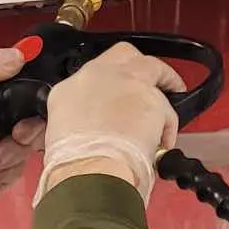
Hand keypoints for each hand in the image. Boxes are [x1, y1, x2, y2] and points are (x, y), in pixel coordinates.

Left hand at [0, 46, 46, 228]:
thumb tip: (20, 54)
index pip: (20, 94)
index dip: (32, 94)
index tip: (36, 96)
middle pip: (32, 122)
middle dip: (29, 128)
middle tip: (17, 134)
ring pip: (27, 148)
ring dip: (11, 153)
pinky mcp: (0, 179)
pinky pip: (17, 172)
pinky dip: (3, 172)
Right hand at [38, 44, 184, 199]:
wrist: (89, 173)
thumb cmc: (73, 164)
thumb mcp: (60, 137)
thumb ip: (76, 124)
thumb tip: (89, 132)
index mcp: (68, 89)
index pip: (90, 76)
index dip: (106, 86)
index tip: (114, 96)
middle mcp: (97, 77)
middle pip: (123, 56)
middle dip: (137, 66)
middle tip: (147, 82)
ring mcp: (127, 82)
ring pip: (151, 68)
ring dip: (162, 80)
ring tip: (169, 97)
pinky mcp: (152, 98)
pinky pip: (167, 107)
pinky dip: (169, 122)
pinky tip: (166, 137)